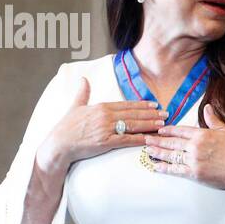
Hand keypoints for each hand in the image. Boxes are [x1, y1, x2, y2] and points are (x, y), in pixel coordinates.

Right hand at [37, 77, 164, 172]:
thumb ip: (82, 93)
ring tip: (162, 124)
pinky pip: (127, 140)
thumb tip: (83, 78)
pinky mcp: (106, 142)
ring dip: (150, 124)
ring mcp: (106, 129)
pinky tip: (150, 139)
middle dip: (151, 114)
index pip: (126, 104)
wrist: (58, 144)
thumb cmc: (66, 127)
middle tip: (166, 114)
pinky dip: (140, 139)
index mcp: (100, 107)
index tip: (154, 105)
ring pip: (133, 125)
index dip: (142, 105)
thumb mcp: (75, 106)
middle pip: (133, 114)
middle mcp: (105, 116)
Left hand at [145, 103, 224, 192]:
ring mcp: (193, 160)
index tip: (160, 130)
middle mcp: (195, 146)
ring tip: (147, 150)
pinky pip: (175, 170)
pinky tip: (156, 166)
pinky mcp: (194, 173)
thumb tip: (207, 107)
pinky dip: (165, 168)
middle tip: (146, 138)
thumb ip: (213, 120)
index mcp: (202, 134)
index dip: (168, 130)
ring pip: (171, 155)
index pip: (181, 130)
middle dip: (157, 140)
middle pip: (172, 142)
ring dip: (158, 152)